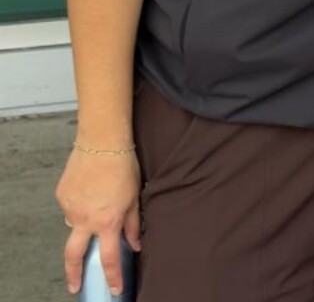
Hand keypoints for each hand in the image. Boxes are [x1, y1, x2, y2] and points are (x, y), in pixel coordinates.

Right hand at [56, 149, 141, 294]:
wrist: (102, 142)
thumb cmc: (123, 167)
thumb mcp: (134, 198)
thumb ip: (134, 224)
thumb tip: (135, 245)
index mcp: (106, 221)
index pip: (108, 258)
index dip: (111, 276)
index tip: (115, 288)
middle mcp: (84, 219)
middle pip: (73, 256)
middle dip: (73, 274)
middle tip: (75, 285)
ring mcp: (69, 208)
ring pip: (74, 226)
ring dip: (85, 223)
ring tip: (99, 201)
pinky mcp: (60, 197)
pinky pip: (70, 209)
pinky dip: (80, 206)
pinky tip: (91, 190)